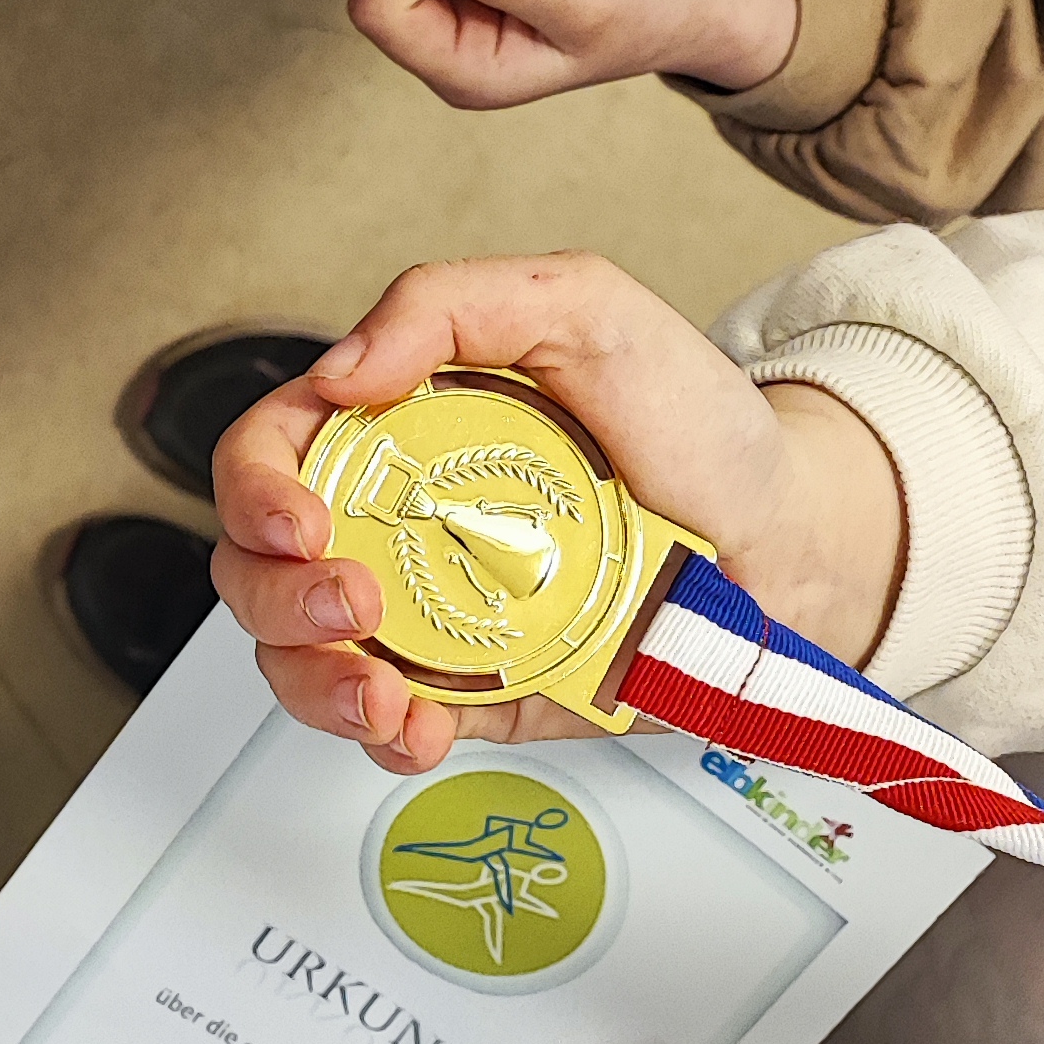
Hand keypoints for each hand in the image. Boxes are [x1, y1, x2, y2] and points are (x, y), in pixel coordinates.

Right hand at [210, 247, 905, 767]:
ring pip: (300, 658)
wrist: (788, 545)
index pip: (272, 450)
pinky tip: (420, 727)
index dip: (255, 492)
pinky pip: (387, 727)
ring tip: (385, 694)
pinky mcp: (471, 690)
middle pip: (260, 567)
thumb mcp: (585, 310)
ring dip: (316, 684)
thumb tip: (340, 371)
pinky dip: (384, 739)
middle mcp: (394, 518)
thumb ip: (451, 304)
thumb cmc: (697, 424)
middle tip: (356, 606)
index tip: (304, 525)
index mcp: (398, 423)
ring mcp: (427, 609)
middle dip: (279, 599)